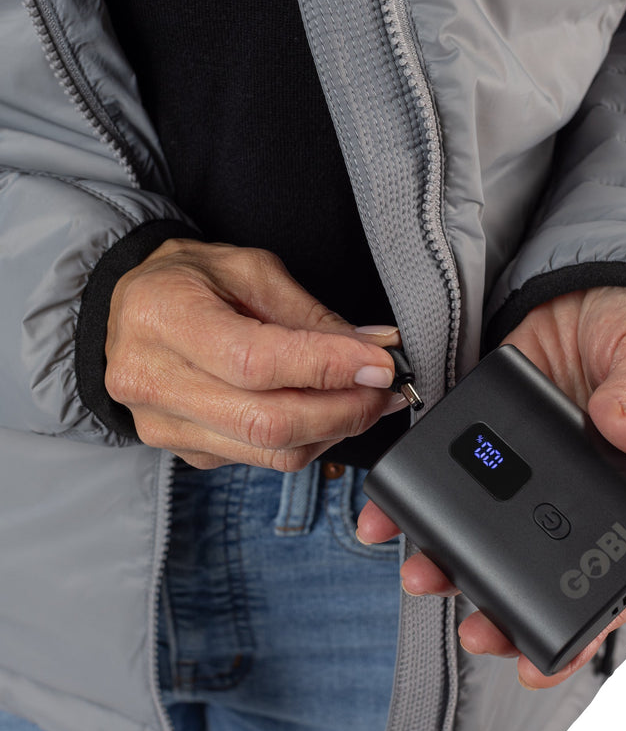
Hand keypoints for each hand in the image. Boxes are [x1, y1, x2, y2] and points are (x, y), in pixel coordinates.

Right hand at [105, 238, 404, 470]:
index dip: (328, 368)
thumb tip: (375, 349)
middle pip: (268, 421)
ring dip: (335, 429)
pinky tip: (325, 411)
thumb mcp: (250, 271)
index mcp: (164, 319)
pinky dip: (308, 439)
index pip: (256, 362)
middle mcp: (155, 382)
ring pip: (272, 451)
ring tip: (365, 399)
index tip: (381, 364)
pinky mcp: (185, 451)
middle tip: (384, 388)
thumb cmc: (191, 280)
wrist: (136, 309)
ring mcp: (165, 426)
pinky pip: (262, 459)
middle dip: (345, 409)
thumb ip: (311, 315)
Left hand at [358, 286, 625, 687]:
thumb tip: (621, 432)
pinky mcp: (484, 436)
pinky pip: (449, 473)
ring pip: (484, 529)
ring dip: (449, 555)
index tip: (536, 659)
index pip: (609, 578)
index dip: (579, 627)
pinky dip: (420, 494)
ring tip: (419, 568)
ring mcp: (521, 469)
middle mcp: (568, 494)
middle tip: (469, 622)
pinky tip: (392, 506)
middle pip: (535, 566)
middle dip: (496, 602)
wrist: (592, 289)